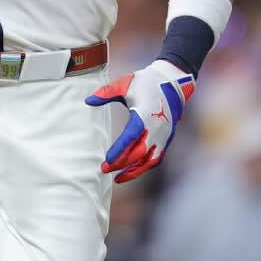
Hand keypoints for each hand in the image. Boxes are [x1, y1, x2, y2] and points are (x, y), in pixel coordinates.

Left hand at [84, 60, 194, 182]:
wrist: (172, 82)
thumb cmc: (145, 83)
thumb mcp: (123, 84)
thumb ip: (105, 93)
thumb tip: (88, 101)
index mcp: (144, 115)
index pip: (130, 138)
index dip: (119, 151)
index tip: (107, 161)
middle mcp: (156, 128)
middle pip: (139, 153)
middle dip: (122, 164)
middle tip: (104, 170)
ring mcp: (163, 135)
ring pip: (150, 160)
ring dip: (134, 171)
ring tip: (118, 178)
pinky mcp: (167, 138)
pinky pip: (156, 157)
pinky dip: (145, 166)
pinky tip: (133, 170)